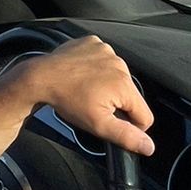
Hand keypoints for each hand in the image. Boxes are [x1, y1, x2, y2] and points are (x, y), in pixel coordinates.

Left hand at [21, 37, 154, 155]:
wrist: (41, 77)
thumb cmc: (68, 100)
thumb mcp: (98, 124)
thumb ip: (126, 136)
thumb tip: (149, 146)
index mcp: (125, 84)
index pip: (144, 115)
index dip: (131, 125)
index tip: (111, 122)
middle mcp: (120, 63)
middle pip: (130, 94)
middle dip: (116, 103)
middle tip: (93, 105)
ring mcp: (106, 50)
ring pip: (117, 76)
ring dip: (107, 85)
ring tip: (87, 89)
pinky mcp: (93, 42)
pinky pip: (104, 59)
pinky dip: (97, 68)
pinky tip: (83, 74)